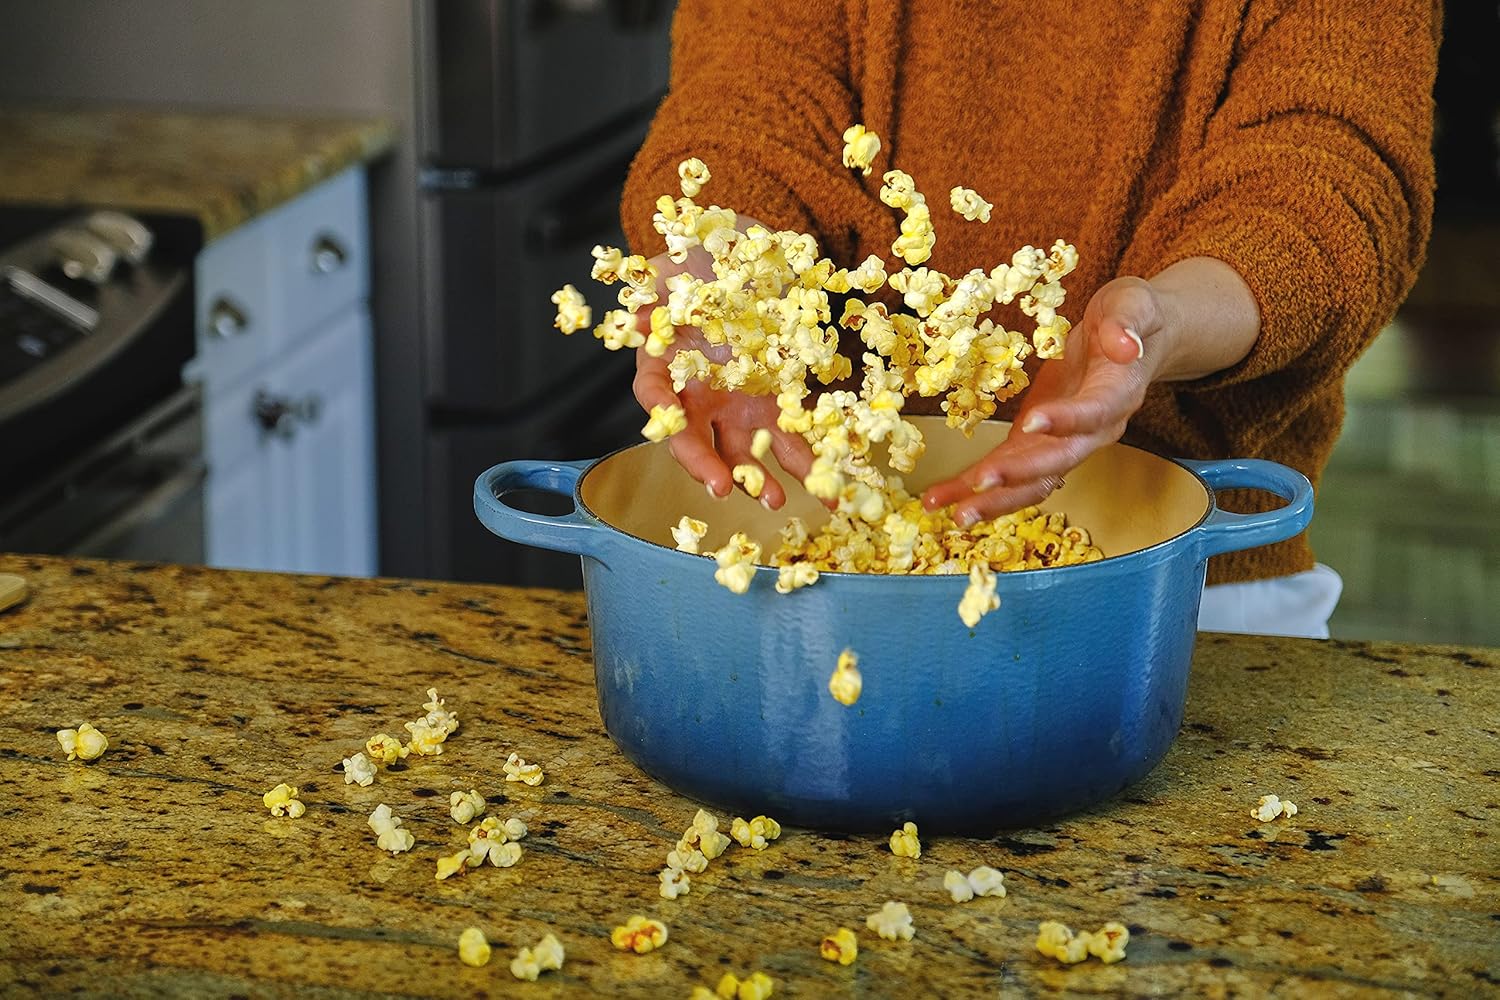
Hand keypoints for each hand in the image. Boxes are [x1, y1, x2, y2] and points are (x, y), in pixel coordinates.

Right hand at [630, 246, 813, 508]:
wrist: (738, 254)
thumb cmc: (699, 261)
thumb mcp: (674, 267)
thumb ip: (654, 292)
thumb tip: (637, 317)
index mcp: (666, 364)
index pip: (654, 394)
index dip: (660, 412)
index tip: (668, 424)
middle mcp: (697, 395)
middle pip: (695, 438)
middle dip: (707, 465)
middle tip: (721, 487)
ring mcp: (737, 405)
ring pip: (743, 450)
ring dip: (758, 479)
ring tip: (776, 501)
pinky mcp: (774, 404)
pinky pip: (790, 438)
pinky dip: (809, 463)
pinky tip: (828, 489)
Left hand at [920, 257, 1259, 524]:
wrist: (1130, 341)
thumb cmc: (1131, 317)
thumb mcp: (1133, 303)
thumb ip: (1128, 321)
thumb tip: (1125, 344)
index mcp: (1117, 394)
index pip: (1093, 412)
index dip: (1065, 421)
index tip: (1032, 422)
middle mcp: (1093, 431)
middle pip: (1058, 462)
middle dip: (1018, 476)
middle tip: (979, 485)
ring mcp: (1063, 442)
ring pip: (1032, 481)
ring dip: (993, 499)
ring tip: (955, 514)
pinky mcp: (1036, 443)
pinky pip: (1008, 471)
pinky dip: (974, 488)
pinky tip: (942, 500)